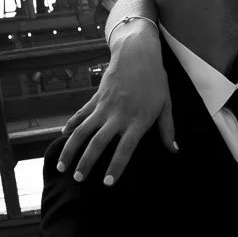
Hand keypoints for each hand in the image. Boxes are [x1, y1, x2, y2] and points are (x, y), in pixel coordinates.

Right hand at [56, 27, 176, 183]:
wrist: (137, 52)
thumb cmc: (155, 80)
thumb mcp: (166, 104)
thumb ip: (167, 129)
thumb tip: (174, 150)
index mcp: (137, 121)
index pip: (124, 150)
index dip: (115, 167)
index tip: (107, 183)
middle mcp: (118, 116)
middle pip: (98, 144)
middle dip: (86, 163)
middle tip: (77, 180)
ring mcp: (104, 107)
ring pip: (83, 131)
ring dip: (71, 150)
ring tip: (63, 166)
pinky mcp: (97, 99)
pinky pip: (81, 115)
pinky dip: (72, 125)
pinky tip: (63, 136)